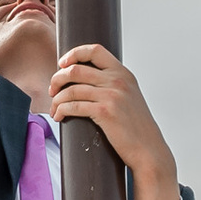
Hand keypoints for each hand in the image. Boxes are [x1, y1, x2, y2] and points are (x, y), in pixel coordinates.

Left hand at [46, 42, 177, 199]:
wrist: (148, 149)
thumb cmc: (136, 128)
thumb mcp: (130, 97)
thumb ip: (114, 85)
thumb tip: (87, 82)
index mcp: (123, 74)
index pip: (95, 50)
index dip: (74, 54)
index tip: (62, 64)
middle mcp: (118, 81)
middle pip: (76, 69)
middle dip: (58, 79)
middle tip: (52, 90)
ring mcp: (112, 95)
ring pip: (72, 89)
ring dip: (57, 99)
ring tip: (54, 109)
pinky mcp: (105, 112)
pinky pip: (74, 106)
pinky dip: (61, 110)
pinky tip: (58, 116)